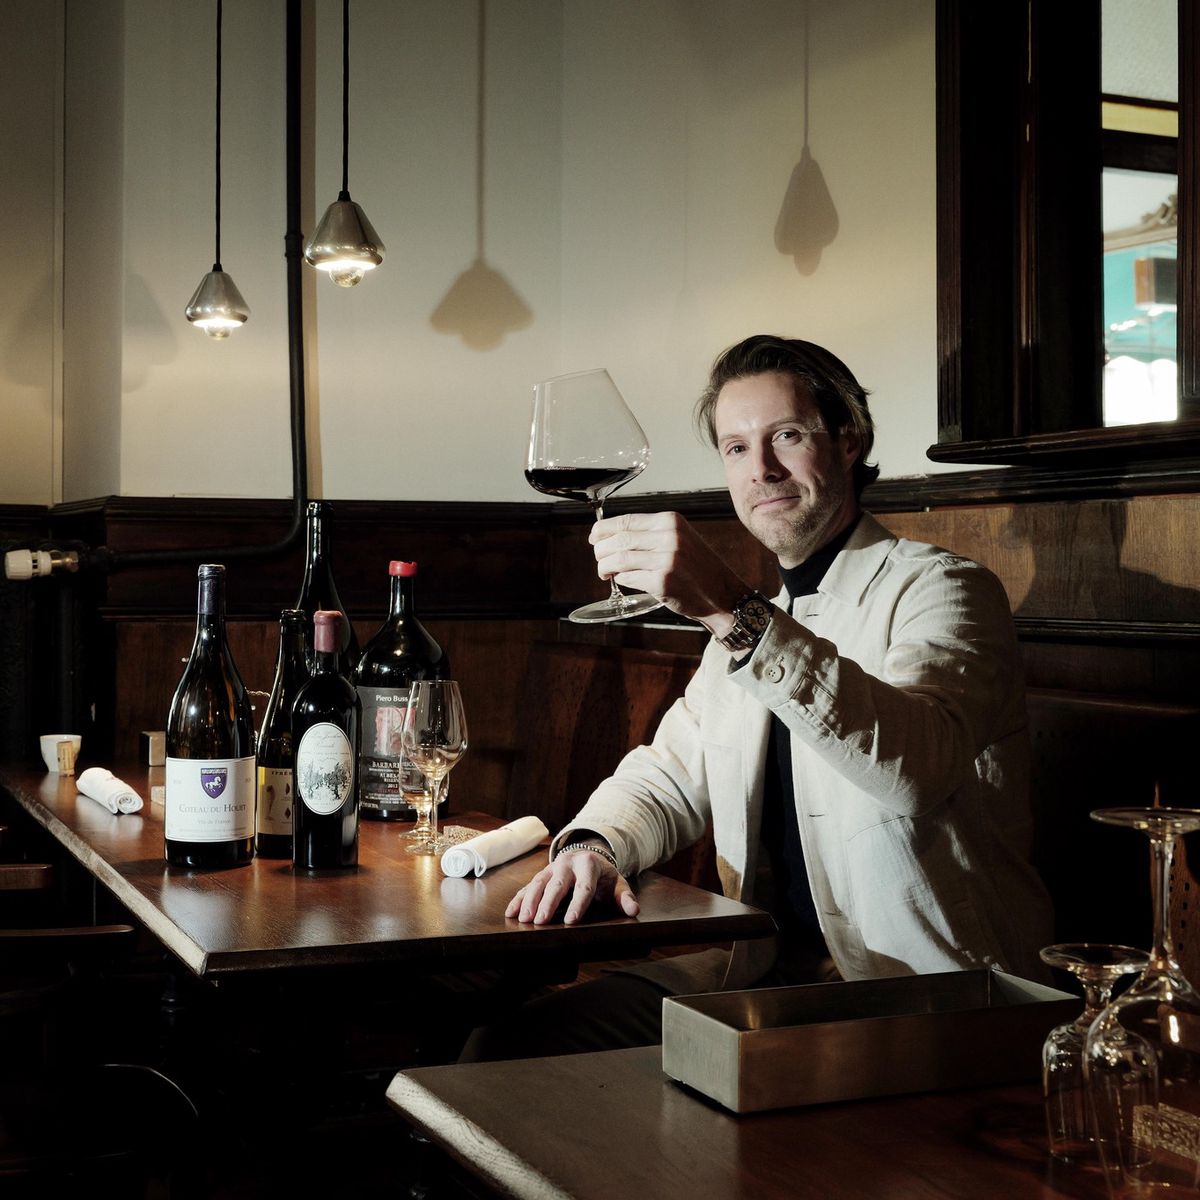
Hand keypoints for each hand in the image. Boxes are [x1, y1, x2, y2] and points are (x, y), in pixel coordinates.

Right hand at [505, 850, 639, 924]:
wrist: (587, 854)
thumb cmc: (602, 875)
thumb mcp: (617, 883)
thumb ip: (624, 897)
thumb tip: (633, 910)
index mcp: (588, 865)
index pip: (584, 886)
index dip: (578, 904)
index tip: (571, 921)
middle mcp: (568, 864)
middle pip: (557, 884)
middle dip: (548, 903)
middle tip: (540, 921)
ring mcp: (552, 868)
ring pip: (538, 883)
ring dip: (529, 901)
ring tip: (524, 919)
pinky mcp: (542, 874)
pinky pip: (527, 886)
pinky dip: (519, 899)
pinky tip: (511, 912)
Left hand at [589, 511, 749, 630]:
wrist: (723, 595)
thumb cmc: (699, 569)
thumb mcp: (680, 540)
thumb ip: (651, 536)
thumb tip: (612, 538)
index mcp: (670, 521)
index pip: (626, 520)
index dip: (603, 530)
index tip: (594, 538)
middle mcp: (669, 537)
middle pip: (619, 539)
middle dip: (601, 551)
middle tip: (599, 560)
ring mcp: (666, 560)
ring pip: (619, 559)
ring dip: (605, 567)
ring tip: (605, 572)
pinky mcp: (662, 582)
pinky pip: (628, 578)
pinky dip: (621, 580)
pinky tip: (623, 581)